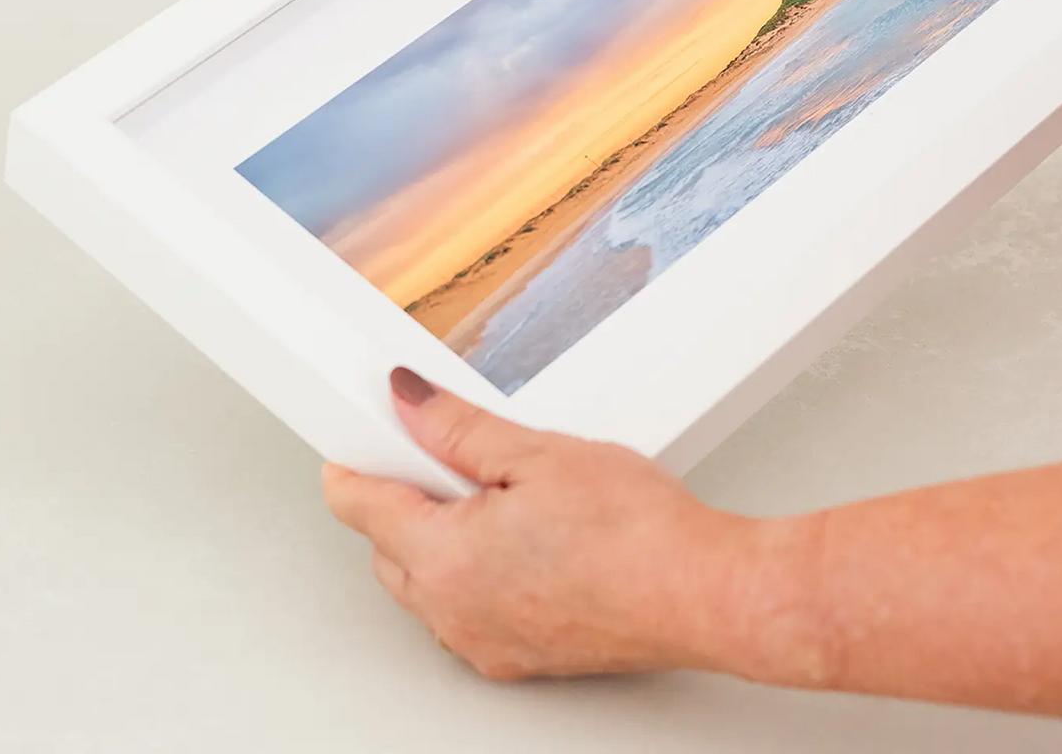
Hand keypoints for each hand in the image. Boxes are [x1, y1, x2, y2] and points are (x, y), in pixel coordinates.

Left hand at [321, 368, 767, 680]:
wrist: (704, 594)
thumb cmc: (638, 534)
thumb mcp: (538, 453)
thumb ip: (458, 429)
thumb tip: (410, 403)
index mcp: (444, 560)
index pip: (359, 506)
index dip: (357, 459)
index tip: (360, 435)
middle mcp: (453, 613)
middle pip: (388, 548)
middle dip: (406, 498)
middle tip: (447, 452)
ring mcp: (486, 643)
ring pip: (429, 583)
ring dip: (443, 539)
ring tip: (504, 494)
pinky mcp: (521, 657)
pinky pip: (470, 610)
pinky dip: (478, 573)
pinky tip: (529, 538)